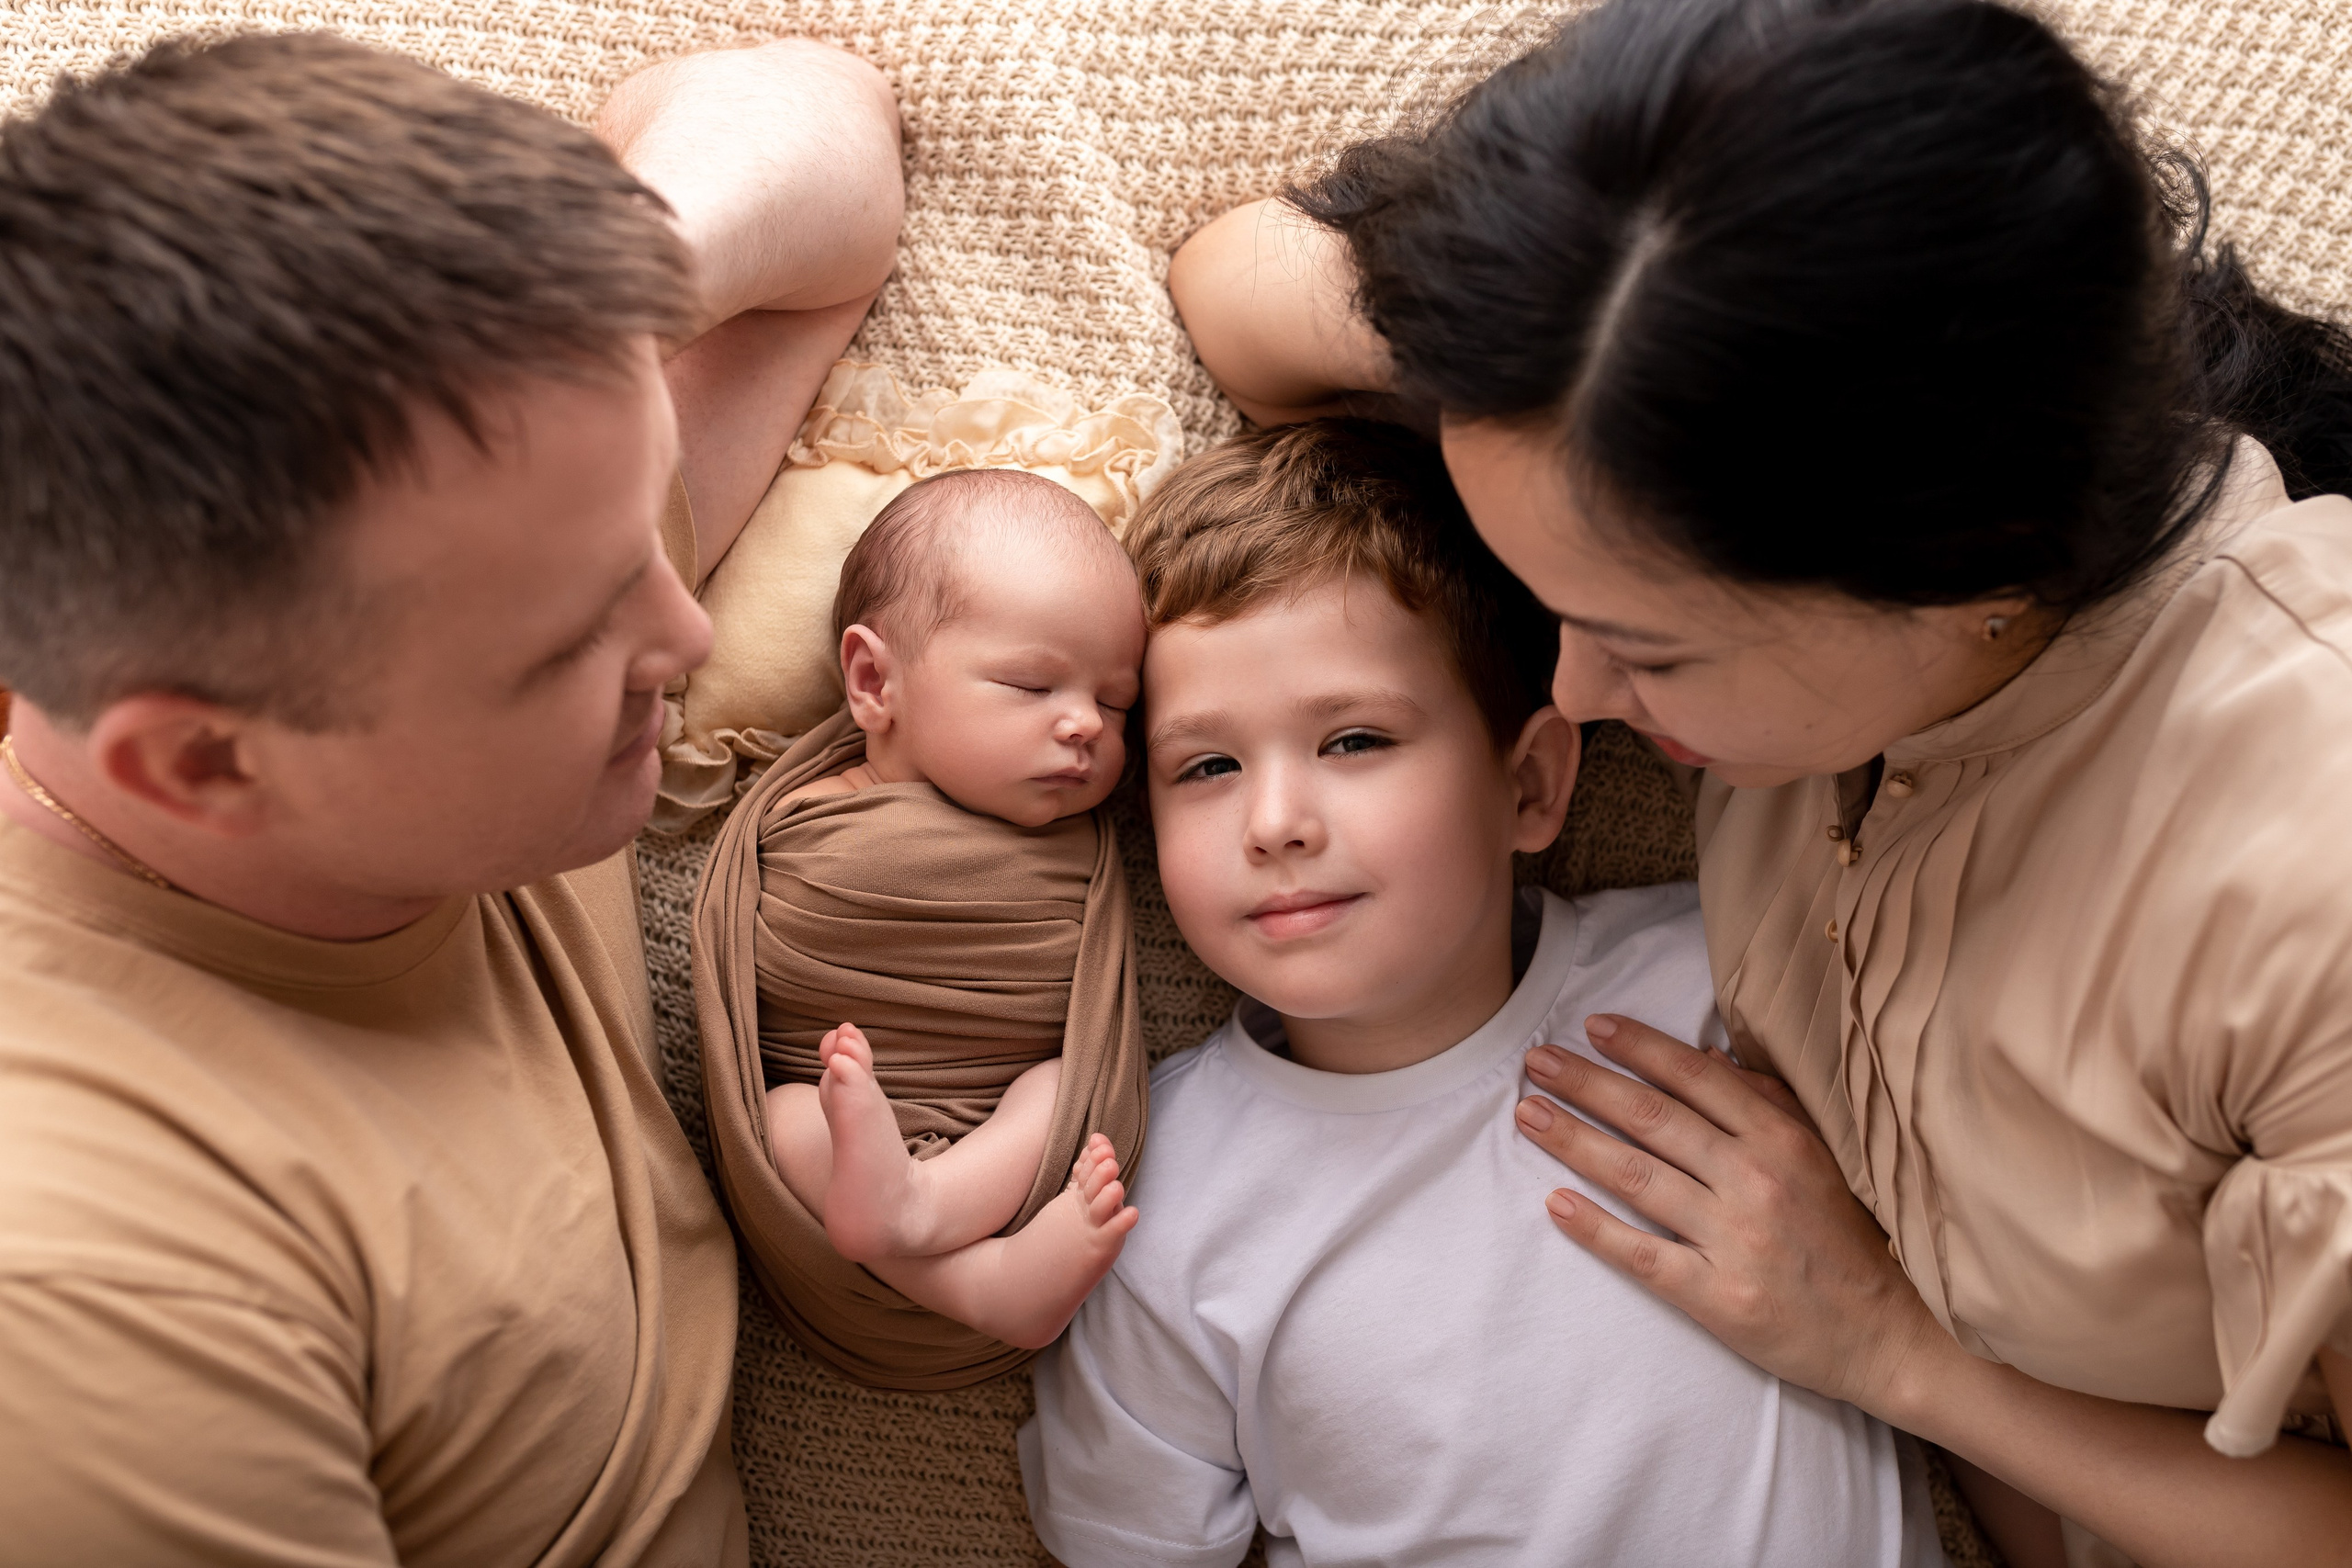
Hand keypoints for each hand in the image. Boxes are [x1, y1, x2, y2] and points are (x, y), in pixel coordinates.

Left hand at [1514, 1015, 1944, 1414]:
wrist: (1894, 1336)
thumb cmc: (1854, 1240)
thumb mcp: (1828, 1158)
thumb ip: (1773, 1105)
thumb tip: (1715, 1059)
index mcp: (1783, 1138)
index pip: (1695, 1078)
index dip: (1639, 1048)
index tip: (1592, 1028)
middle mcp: (1755, 1180)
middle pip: (1651, 1118)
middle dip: (1586, 1084)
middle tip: (1535, 1061)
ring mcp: (1734, 1238)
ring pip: (1636, 1176)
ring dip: (1573, 1141)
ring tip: (1528, 1115)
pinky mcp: (1718, 1296)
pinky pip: (1642, 1255)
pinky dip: (1594, 1228)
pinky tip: (1554, 1204)